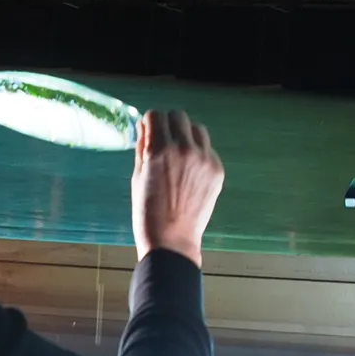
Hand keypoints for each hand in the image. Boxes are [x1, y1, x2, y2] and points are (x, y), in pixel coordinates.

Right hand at [132, 109, 224, 266]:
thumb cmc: (148, 213)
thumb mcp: (137, 177)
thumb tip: (145, 127)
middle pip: (178, 116)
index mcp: (160, 150)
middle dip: (168, 124)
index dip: (149, 122)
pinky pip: (207, 148)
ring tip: (178, 153)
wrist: (172, 241)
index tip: (148, 131)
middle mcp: (185, 149)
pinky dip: (198, 152)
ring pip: (196, 128)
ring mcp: (204, 159)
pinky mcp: (217, 170)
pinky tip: (189, 170)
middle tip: (163, 139)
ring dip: (185, 134)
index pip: (156, 115)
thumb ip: (143, 148)